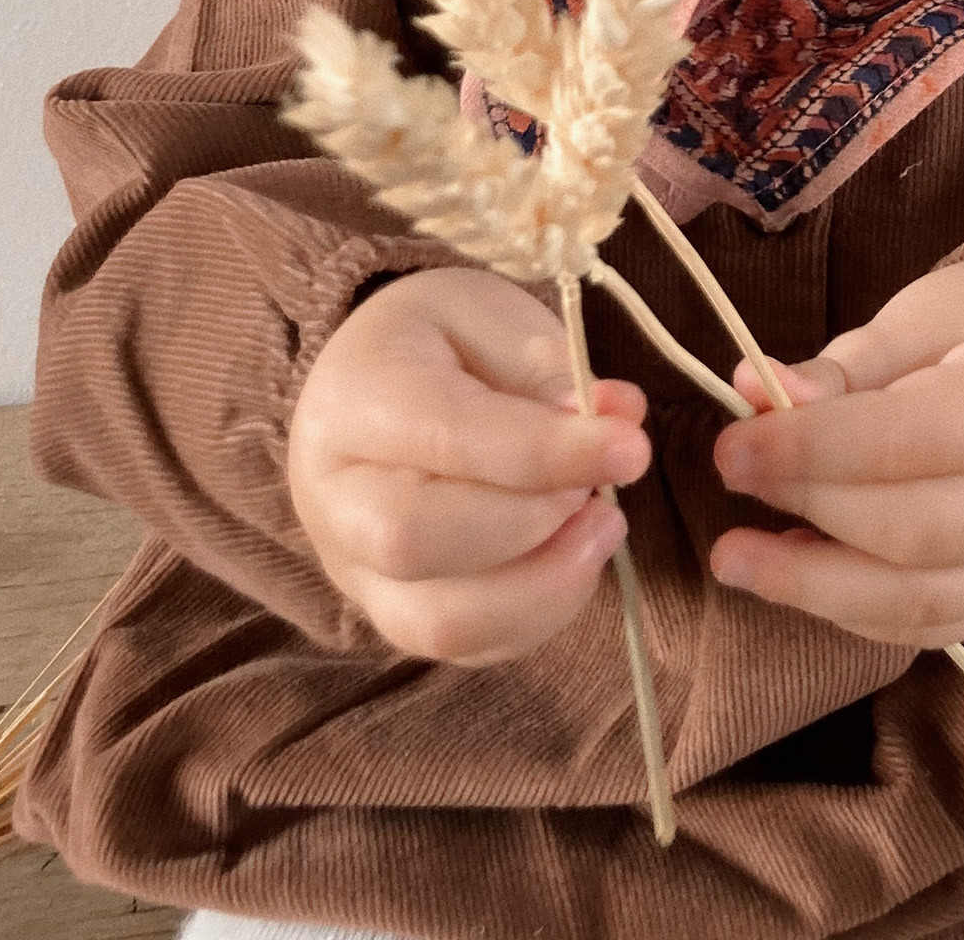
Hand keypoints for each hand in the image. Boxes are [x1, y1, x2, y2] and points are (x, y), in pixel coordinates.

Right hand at [287, 265, 651, 665]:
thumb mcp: (495, 316)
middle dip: (535, 524)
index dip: (548, 454)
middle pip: (415, 542)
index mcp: (352, 398)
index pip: (447, 439)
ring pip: (436, 620)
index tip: (631, 449)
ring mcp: (352, 567)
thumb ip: (552, 371)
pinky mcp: (389, 611)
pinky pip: (462, 647)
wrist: (382, 372)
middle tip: (601, 489)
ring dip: (543, 585)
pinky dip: (536, 616)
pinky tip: (573, 558)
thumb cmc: (444, 336)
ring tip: (602, 527)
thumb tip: (618, 421)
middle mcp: (332, 495)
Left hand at [709, 254, 963, 648]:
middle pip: (907, 532)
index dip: (807, 451)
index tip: (732, 446)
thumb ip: (843, 369)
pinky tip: (799, 570)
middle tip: (731, 479)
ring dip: (811, 585)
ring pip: (914, 600)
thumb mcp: (924, 317)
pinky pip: (925, 626)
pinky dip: (851, 610)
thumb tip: (752, 392)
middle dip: (806, 508)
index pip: (904, 443)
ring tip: (737, 556)